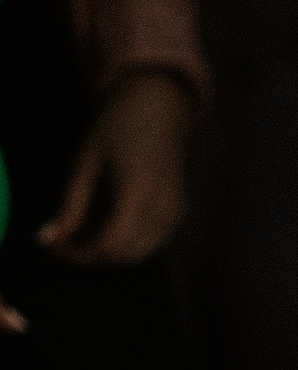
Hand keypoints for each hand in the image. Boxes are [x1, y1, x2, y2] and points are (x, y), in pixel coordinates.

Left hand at [39, 71, 191, 265]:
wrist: (155, 111)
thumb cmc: (114, 130)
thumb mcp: (83, 163)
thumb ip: (69, 206)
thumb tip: (50, 240)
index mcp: (139, 191)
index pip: (109, 246)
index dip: (77, 254)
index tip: (52, 245)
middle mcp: (164, 209)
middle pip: (122, 258)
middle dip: (88, 256)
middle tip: (61, 239)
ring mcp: (174, 215)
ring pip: (135, 256)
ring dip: (105, 251)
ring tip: (81, 228)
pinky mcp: (175, 216)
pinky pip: (146, 244)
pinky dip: (121, 243)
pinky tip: (102, 222)